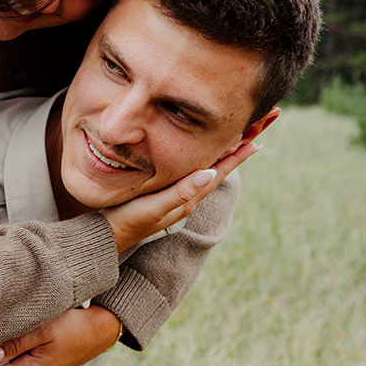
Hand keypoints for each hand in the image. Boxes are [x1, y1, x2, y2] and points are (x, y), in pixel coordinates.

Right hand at [102, 136, 259, 254]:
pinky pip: (192, 171)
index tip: (256, 139)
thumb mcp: (154, 207)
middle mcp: (188, 196)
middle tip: (259, 127)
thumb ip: (181, 193)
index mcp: (188, 197)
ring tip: (240, 136)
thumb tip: (210, 173)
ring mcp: (177, 195)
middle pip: (219, 168)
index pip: (219, 172)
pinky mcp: (166, 192)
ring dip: (225, 152)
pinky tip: (203, 152)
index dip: (238, 155)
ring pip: (208, 168)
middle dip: (238, 149)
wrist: (106, 237)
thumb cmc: (127, 221)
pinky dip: (205, 158)